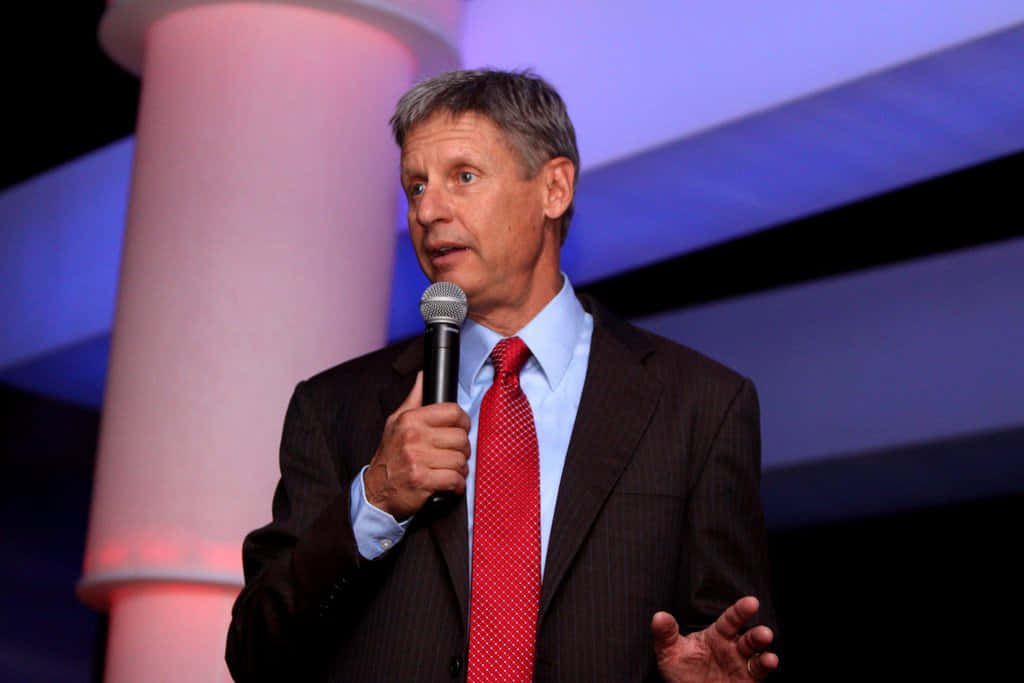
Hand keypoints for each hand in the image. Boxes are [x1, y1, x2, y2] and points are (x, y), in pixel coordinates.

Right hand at [364, 372, 470, 519]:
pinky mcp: (421, 480)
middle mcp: (413, 436)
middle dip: (463, 449)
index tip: (461, 430)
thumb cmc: (390, 455)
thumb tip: (424, 376)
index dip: (463, 422)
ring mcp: (417, 459)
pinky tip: (451, 484)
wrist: (376, 489)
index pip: (453, 412)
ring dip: (460, 468)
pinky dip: (457, 484)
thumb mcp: (396, 422)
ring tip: (452, 470)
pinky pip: (454, 479)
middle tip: (455, 454)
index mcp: (410, 419)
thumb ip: (414, 398)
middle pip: (460, 438)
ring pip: (460, 460)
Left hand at [651, 596, 777, 681]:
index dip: (741, 610)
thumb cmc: (681, 671)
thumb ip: (666, 634)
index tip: (752, 602)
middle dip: (758, 634)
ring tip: (769, 656)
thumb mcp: (670, 652)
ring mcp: (741, 665)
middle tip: (764, 633)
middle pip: (749, 637)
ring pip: (757, 655)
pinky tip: (769, 662)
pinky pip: (759, 673)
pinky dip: (766, 667)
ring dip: (764, 653)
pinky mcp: (747, 681)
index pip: (730, 619)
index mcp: (717, 636)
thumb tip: (659, 616)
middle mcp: (733, 648)